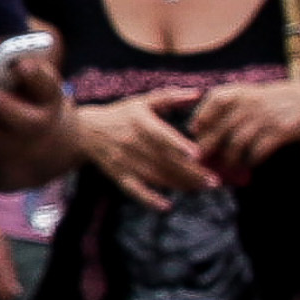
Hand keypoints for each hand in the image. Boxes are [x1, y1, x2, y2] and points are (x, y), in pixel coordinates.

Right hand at [66, 95, 205, 207]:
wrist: (86, 131)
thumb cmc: (123, 114)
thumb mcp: (144, 101)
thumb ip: (171, 97)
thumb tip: (198, 94)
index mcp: (139, 121)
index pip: (161, 135)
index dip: (178, 145)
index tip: (197, 155)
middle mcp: (131, 142)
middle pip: (164, 161)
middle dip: (191, 172)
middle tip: (214, 180)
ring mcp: (124, 161)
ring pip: (156, 177)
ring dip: (180, 184)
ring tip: (202, 188)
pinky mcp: (118, 176)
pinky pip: (135, 190)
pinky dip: (149, 199)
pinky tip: (166, 206)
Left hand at [176, 73, 299, 173]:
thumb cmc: (272, 100)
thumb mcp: (248, 94)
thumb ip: (226, 108)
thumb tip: (198, 130)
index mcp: (240, 91)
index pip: (213, 101)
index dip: (201, 118)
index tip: (195, 132)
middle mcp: (250, 102)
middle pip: (221, 128)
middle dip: (209, 147)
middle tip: (202, 160)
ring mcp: (264, 117)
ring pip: (237, 144)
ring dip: (229, 159)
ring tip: (227, 168)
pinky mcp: (279, 131)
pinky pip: (257, 151)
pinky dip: (250, 160)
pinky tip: (249, 164)